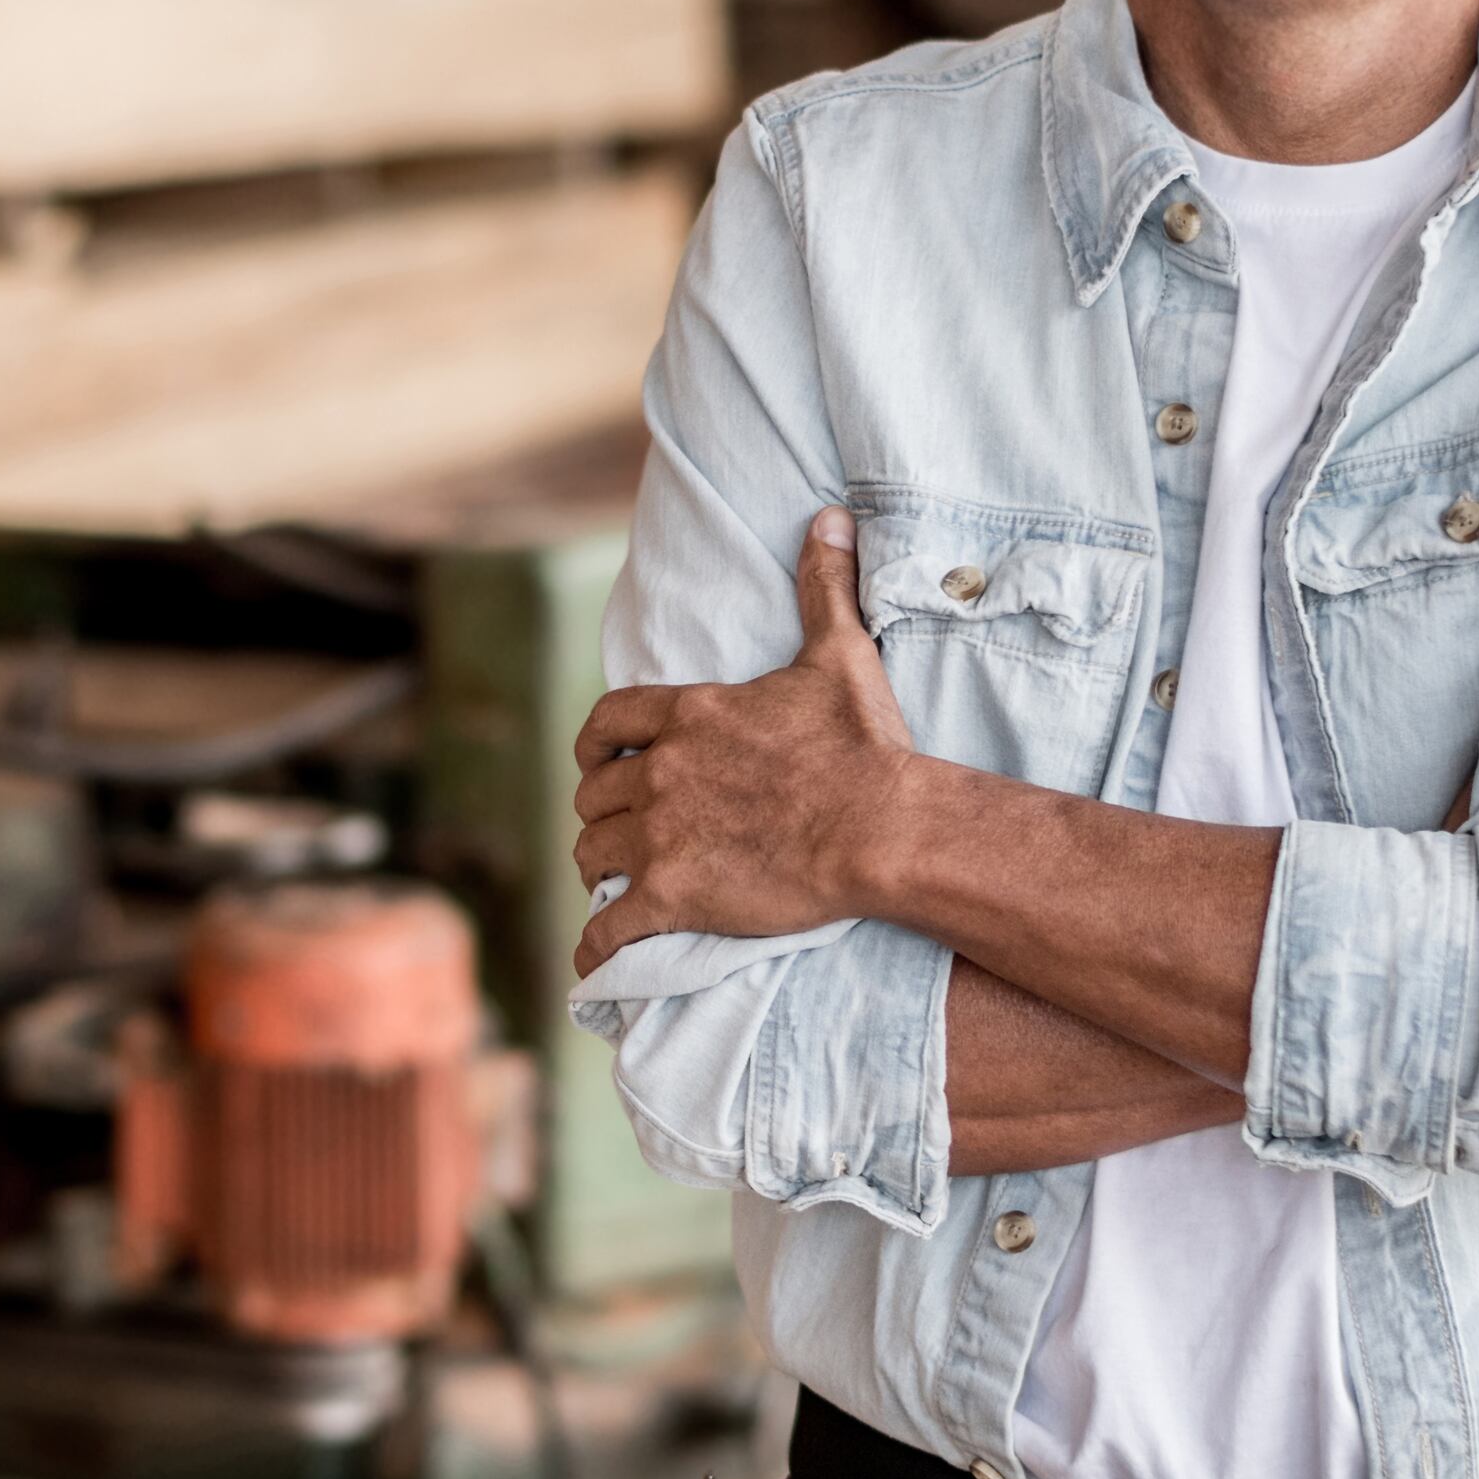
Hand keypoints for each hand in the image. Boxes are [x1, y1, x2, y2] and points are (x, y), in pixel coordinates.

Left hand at [570, 507, 917, 972]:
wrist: (884, 827)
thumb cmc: (864, 745)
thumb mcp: (839, 654)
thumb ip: (823, 586)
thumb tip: (830, 518)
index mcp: (690, 714)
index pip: (609, 723)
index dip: (597, 746)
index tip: (599, 763)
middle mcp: (662, 771)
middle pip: (595, 796)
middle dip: (602, 813)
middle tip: (619, 832)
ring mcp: (663, 835)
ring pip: (594, 854)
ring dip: (599, 869)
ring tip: (615, 885)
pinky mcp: (674, 894)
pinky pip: (610, 926)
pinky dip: (598, 946)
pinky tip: (598, 960)